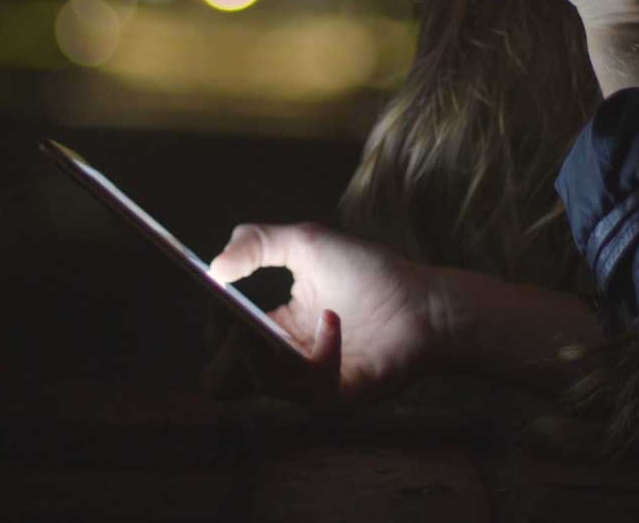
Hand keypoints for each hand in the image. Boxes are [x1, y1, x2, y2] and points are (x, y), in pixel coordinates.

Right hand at [203, 223, 442, 406]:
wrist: (425, 303)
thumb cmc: (369, 274)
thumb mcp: (306, 243)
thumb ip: (257, 242)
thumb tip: (212, 266)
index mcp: (274, 331)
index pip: (223, 343)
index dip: (214, 323)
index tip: (214, 293)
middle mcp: (286, 365)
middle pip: (224, 378)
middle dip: (222, 348)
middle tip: (233, 320)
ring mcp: (308, 386)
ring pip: (256, 384)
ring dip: (255, 351)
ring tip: (267, 322)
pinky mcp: (335, 397)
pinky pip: (305, 385)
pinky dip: (316, 347)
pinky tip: (332, 319)